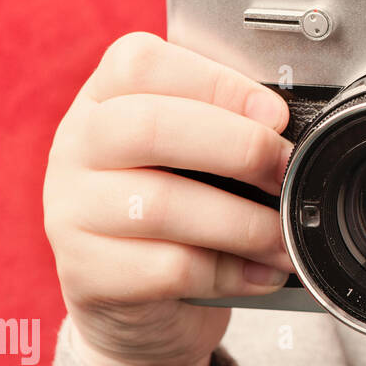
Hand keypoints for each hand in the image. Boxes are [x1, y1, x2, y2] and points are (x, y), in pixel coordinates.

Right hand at [42, 32, 295, 365]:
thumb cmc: (177, 209)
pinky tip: (259, 273)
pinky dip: (230, 272)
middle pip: (149, 127)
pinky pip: (169, 268)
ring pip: (163, 204)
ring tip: (284, 236)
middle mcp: (77, 147)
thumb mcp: (191, 157)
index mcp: (104, 99)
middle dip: (239, 148)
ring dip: (246, 223)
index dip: (218, 83)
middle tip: (286, 173)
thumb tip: (293, 132)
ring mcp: (72, 211)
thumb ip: (227, 128)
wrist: (133, 303)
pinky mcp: (87, 274)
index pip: (141, 63)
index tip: (276, 115)